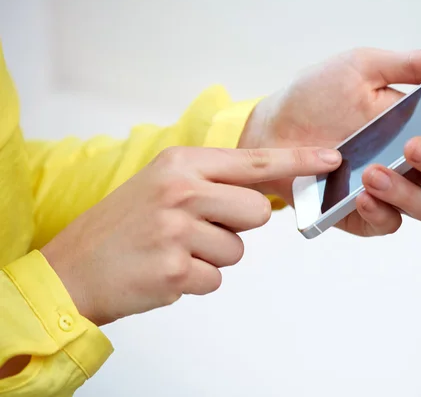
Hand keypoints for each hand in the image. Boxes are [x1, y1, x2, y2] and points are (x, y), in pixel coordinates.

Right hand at [41, 146, 340, 324]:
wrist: (73, 268)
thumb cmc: (122, 227)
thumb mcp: (163, 185)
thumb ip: (212, 183)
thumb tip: (262, 193)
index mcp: (181, 164)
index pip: (255, 161)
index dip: (298, 161)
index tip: (330, 158)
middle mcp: (181, 189)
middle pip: (255, 212)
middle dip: (235, 227)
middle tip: (196, 230)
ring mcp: (177, 228)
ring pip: (238, 250)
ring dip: (212, 257)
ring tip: (173, 250)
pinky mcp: (175, 268)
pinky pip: (216, 278)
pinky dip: (196, 280)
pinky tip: (165, 270)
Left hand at [240, 47, 420, 235]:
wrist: (272, 130)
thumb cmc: (315, 97)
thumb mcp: (361, 69)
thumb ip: (410, 66)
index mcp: (415, 123)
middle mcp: (408, 160)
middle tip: (413, 145)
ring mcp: (388, 189)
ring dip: (408, 192)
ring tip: (375, 173)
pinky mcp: (363, 213)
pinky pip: (387, 224)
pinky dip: (381, 212)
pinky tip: (362, 196)